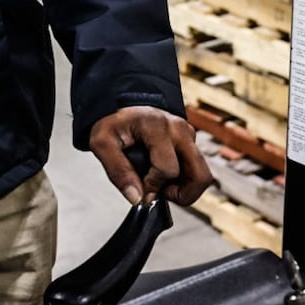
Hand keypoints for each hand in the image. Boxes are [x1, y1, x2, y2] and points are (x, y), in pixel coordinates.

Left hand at [89, 106, 211, 206]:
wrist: (124, 106)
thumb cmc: (115, 123)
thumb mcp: (102, 143)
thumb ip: (118, 171)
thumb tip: (137, 198)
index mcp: (157, 127)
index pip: (167, 169)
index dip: (154, 187)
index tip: (141, 190)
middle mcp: (179, 129)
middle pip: (200, 175)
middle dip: (183, 195)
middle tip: (161, 193)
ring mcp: (188, 134)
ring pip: (202, 175)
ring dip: (185, 189)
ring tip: (162, 186)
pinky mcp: (191, 141)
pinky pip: (197, 169)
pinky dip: (184, 180)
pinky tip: (164, 176)